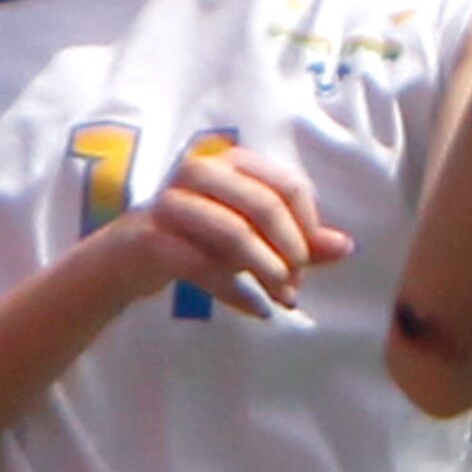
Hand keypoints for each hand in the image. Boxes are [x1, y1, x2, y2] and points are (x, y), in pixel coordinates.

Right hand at [105, 144, 353, 317]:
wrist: (127, 257)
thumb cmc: (196, 239)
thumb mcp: (251, 237)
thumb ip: (297, 241)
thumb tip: (345, 246)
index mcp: (227, 162)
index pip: (287, 185)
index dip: (307, 226)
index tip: (308, 259)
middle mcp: (196, 171)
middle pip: (263, 204)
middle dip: (290, 251)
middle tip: (295, 285)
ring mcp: (169, 202)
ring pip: (233, 231)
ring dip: (266, 271)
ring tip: (281, 298)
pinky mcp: (149, 236)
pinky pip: (202, 264)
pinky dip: (236, 291)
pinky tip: (256, 309)